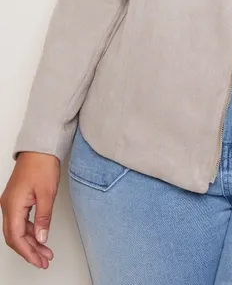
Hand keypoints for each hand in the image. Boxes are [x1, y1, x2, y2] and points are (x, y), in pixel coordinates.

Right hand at [1, 152, 59, 268]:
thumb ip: (43, 218)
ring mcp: (11, 202)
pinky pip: (20, 221)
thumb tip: (42, 238)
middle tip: (44, 261)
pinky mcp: (17, 199)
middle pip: (15, 237)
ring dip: (31, 242)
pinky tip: (40, 237)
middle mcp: (8, 206)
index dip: (28, 252)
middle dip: (29, 251)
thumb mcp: (47, 193)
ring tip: (45, 252)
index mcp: (13, 205)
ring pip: (18, 230)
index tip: (39, 261)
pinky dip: (30, 231)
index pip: (16, 237)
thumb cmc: (42, 164)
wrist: (40, 147)